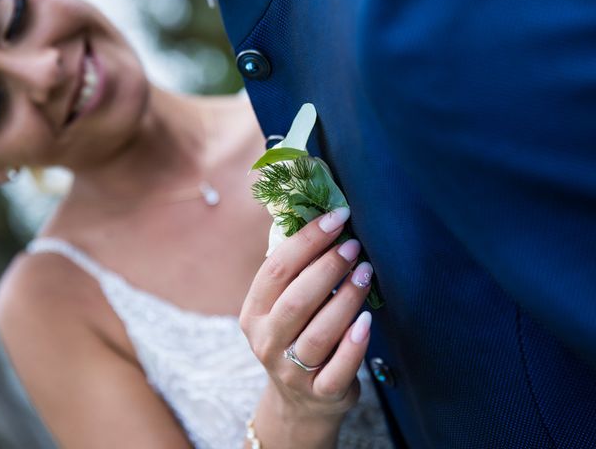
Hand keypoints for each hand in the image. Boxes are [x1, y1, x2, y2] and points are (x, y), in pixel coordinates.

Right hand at [240, 208, 373, 420]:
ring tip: (365, 273)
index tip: (336, 218)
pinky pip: (338, 369)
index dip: (306, 241)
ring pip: (319, 332)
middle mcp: (266, 342)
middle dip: (327, 268)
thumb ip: (294, 275)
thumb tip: (321, 220)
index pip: (276, 270)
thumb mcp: (280, 309)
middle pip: (296, 301)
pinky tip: (368, 321)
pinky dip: (354, 344)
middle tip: (354, 246)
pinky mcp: (320, 393)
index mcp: (253, 314)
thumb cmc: (295, 338)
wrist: (299, 402)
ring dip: (346, 298)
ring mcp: (291, 371)